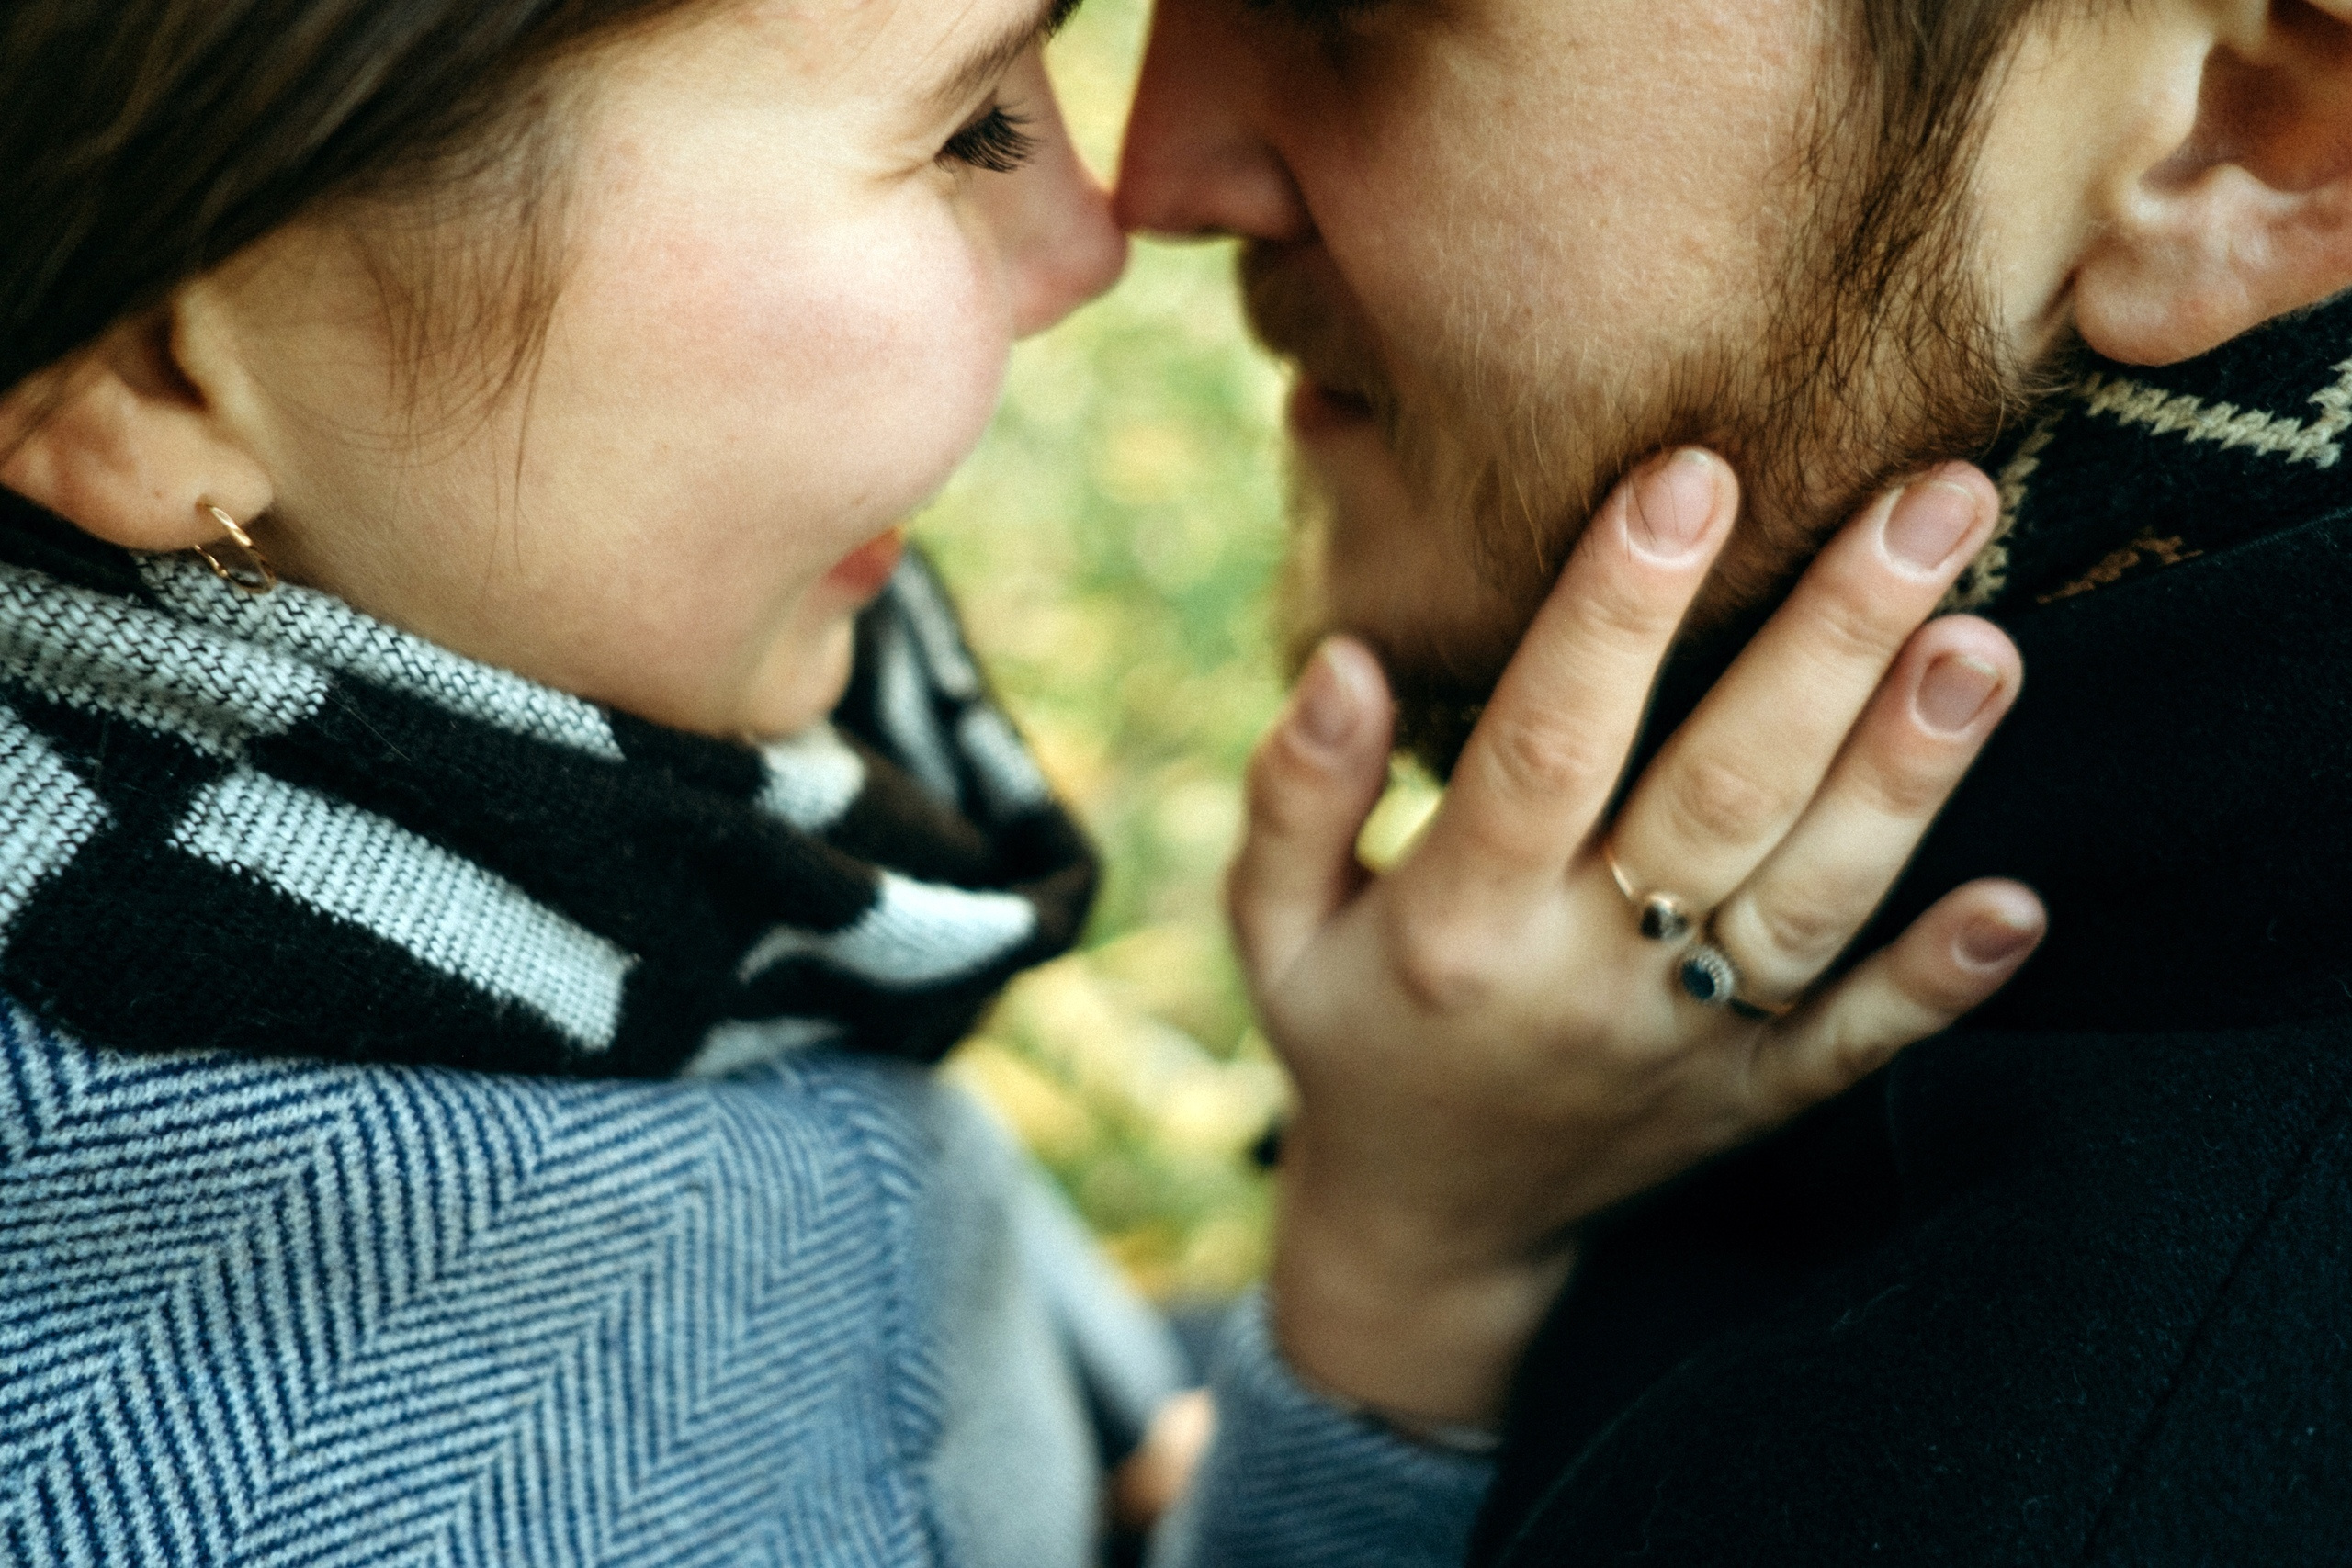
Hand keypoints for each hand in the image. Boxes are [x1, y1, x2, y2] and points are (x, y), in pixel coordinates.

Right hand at [1230, 450, 2044, 1427]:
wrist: (1431, 1232)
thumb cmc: (1352, 1033)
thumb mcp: (1272, 929)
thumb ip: (1295, 797)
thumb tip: (1348, 660)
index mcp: (1454, 925)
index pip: (1544, 750)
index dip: (1614, 615)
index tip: (1689, 477)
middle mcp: (1584, 981)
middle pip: (1720, 798)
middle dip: (1830, 642)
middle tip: (1933, 500)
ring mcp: (1685, 1048)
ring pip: (1812, 906)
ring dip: (1906, 779)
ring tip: (1986, 644)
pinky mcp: (1755, 1101)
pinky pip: (1856, 1048)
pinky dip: (1939, 985)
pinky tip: (2020, 905)